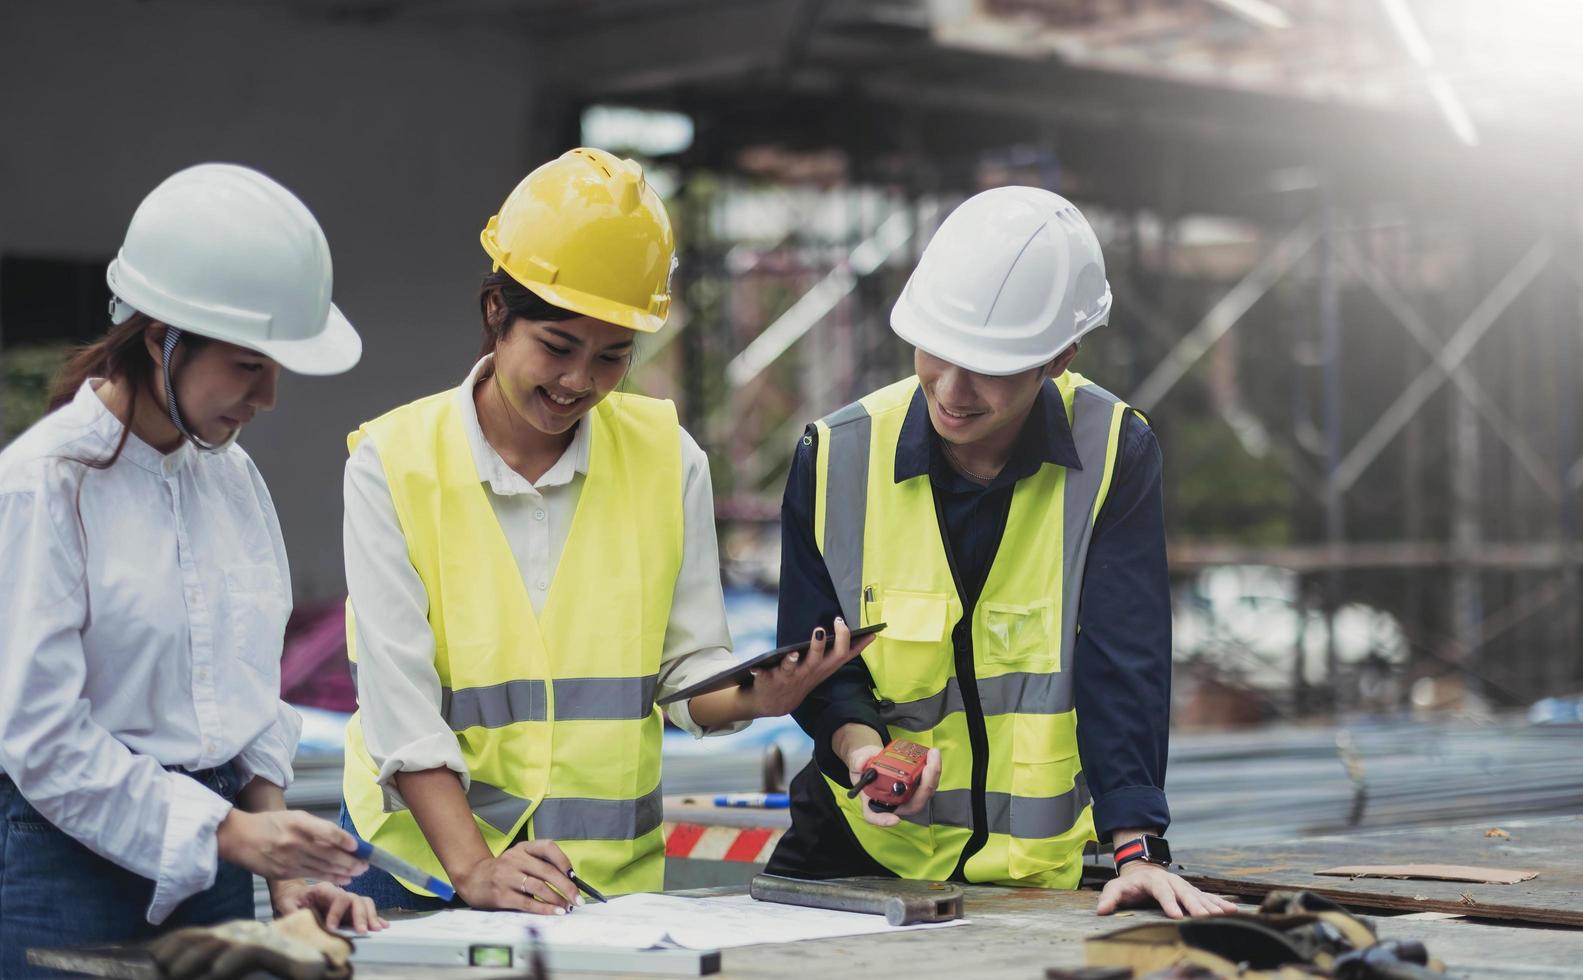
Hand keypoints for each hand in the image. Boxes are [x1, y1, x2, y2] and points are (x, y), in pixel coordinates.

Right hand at [217, 810, 367, 884]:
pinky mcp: (283, 873)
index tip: (357, 846)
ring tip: (358, 873)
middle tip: (366, 864)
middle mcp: (294, 842)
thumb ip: (318, 828)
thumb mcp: (295, 817)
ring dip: (344, 872)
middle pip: (329, 854)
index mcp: (298, 823)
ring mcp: (288, 859)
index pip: (327, 832)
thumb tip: (343, 840)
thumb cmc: (270, 824)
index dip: (344, 840)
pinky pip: (312, 876)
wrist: (239, 837)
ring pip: (322, 867)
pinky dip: (329, 878)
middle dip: (350, 861)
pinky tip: (342, 879)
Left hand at [270, 879, 387, 934]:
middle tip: (362, 931)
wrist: (294, 894)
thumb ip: (292, 910)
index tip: (332, 928)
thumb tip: (298, 919)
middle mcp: (339, 893)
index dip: (337, 913)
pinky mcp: (349, 909)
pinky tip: (383, 925)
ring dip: (371, 916)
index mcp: (324, 889)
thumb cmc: (291, 898)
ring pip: (364, 903)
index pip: (338, 897)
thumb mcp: (286, 903)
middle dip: (360, 915)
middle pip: (355, 899)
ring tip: (375, 929)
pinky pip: (366, 910)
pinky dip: (375, 917)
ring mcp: (346, 900)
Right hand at [453, 839, 579, 913]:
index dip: (563, 860)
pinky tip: (554, 912)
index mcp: (523, 848)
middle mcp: (515, 859)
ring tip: (566, 907)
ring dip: (556, 899)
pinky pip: (527, 903)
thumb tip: (569, 882)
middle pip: (547, 871)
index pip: (548, 847)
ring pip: (539, 887)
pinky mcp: (501, 894)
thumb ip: (540, 866)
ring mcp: (506, 876)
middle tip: (577, 899)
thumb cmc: (504, 871)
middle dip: (567, 887)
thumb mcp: (520, 859)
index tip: (573, 875)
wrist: (473, 878)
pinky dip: (544, 908)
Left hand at [747, 618, 876, 717]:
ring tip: (793, 653)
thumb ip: (837, 651)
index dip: (856, 645)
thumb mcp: (823, 667)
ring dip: (793, 661)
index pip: (843, 656)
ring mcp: (789, 678)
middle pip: (819, 661)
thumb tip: (862, 633)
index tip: (866, 632)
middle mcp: (808, 673)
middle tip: (822, 629)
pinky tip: (756, 668)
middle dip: (821, 646)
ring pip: (793, 669)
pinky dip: (760, 673)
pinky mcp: (769, 681)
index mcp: (822, 668)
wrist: (774, 703)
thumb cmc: (801, 678)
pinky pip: (764, 677)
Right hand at [844, 743, 940, 827]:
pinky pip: (928, 783)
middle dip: (925, 786)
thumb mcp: (857, 761)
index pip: (875, 816)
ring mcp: (906, 796)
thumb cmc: (864, 766)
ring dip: (933, 775)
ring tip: (933, 754)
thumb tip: (862, 764)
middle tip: (929, 766)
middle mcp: (893, 803)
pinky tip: (933, 755)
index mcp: (873, 802)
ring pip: (924, 794)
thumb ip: (858, 761)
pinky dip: (933, 770)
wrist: (872, 760)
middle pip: (912, 805)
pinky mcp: (916, 787)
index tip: (894, 819)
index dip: (884, 820)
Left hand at [1095, 861, 1236, 917]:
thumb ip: (1109, 898)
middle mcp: (1171, 881)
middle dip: (1195, 906)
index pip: (1162, 892)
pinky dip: (1219, 903)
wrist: (1142, 867)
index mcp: (1153, 881)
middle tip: (1205, 918)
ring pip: (1199, 895)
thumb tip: (1101, 911)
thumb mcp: (1115, 887)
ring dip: (1212, 905)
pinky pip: (1207, 897)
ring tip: (1226, 914)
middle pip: (1185, 893)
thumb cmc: (1128, 882)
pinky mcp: (1190, 891)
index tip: (1177, 915)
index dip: (1169, 903)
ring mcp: (1183, 886)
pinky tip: (1232, 910)